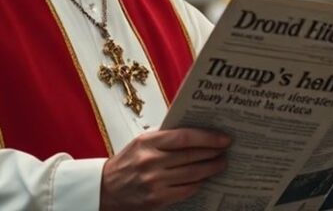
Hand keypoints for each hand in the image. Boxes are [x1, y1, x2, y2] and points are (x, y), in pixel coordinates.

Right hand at [100, 128, 230, 210]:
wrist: (105, 189)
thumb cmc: (127, 163)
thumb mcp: (141, 143)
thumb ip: (165, 138)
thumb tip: (197, 134)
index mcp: (147, 142)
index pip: (184, 137)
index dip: (207, 137)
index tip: (223, 138)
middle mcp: (151, 161)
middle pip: (192, 155)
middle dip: (213, 152)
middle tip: (226, 150)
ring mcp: (154, 182)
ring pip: (192, 173)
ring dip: (211, 168)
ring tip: (221, 163)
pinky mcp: (157, 199)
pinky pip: (186, 190)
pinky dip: (198, 183)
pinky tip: (205, 179)